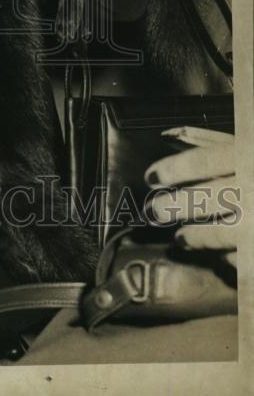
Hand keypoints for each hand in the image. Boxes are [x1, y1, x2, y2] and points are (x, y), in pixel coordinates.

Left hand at [144, 127, 238, 267]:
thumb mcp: (247, 146)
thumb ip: (211, 141)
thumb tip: (168, 135)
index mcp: (250, 155)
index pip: (203, 160)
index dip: (172, 169)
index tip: (151, 177)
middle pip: (204, 198)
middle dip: (172, 206)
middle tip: (155, 210)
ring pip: (218, 233)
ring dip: (193, 237)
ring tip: (181, 237)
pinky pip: (240, 260)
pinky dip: (227, 258)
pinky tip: (222, 254)